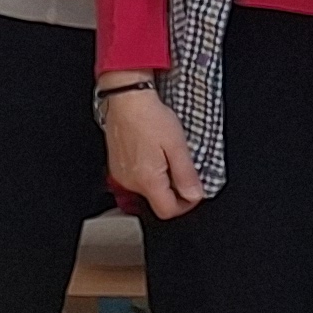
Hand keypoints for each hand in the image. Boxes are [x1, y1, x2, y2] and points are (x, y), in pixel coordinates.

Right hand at [100, 83, 200, 218]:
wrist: (127, 101)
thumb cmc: (150, 118)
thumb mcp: (177, 146)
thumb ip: (186, 175)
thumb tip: (195, 195)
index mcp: (146, 180)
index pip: (167, 211)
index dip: (186, 205)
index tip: (195, 192)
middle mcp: (130, 182)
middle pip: (158, 201)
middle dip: (175, 191)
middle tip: (184, 168)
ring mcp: (121, 175)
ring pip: (148, 191)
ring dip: (163, 181)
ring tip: (168, 156)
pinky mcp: (117, 167)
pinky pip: (137, 179)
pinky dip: (150, 173)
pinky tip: (155, 154)